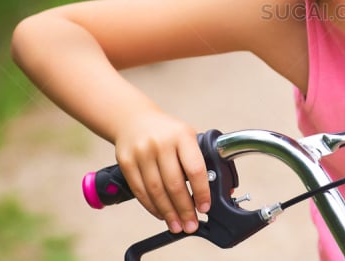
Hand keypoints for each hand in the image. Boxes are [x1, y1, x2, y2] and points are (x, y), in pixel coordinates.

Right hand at [114, 111, 210, 233]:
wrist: (134, 119)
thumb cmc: (167, 132)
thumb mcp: (187, 136)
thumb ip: (200, 158)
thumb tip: (218, 187)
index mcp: (182, 135)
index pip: (195, 169)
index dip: (201, 192)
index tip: (205, 207)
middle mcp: (161, 144)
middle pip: (174, 184)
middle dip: (184, 209)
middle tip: (191, 224)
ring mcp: (142, 153)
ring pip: (156, 191)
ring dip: (168, 213)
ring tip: (177, 225)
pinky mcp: (126, 162)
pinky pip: (140, 191)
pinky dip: (152, 206)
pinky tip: (161, 214)